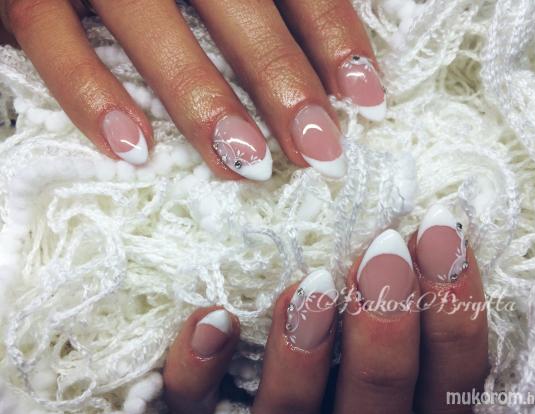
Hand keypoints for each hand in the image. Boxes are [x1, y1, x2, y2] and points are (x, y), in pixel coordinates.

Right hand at [0, 0, 385, 179]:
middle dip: (283, 82)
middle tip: (319, 149)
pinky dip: (91, 94)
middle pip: (238, 8)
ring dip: (205, 101)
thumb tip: (328, 57)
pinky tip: (134, 149)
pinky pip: (54, 38)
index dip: (335, 37)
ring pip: (154, 28)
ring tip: (248, 164)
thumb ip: (263, 1)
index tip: (367, 99)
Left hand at [163, 204, 488, 413]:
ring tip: (311, 281)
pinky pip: (201, 411)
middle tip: (383, 248)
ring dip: (305, 349)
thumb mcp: (387, 354)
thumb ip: (404, 319)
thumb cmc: (350, 377)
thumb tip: (409, 240)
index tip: (439, 231)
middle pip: (382, 400)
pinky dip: (201, 371)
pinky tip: (216, 318)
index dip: (457, 311)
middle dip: (389, 321)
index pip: (453, 382)